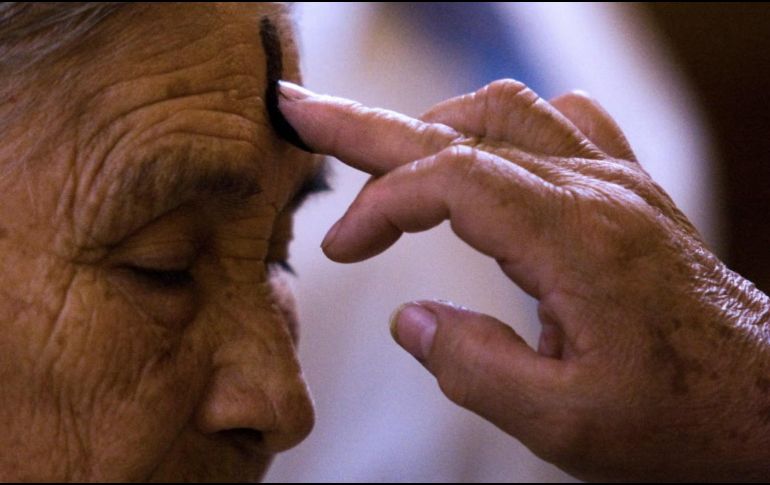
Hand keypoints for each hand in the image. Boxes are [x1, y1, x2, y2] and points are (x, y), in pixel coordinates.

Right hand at [278, 79, 769, 480]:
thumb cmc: (680, 418)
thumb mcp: (563, 422)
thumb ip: (471, 367)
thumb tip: (407, 320)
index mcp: (574, 238)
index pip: (448, 180)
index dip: (379, 203)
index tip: (341, 247)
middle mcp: (593, 191)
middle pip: (461, 128)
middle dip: (369, 124)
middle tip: (302, 108)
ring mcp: (616, 183)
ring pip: (508, 110)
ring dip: (435, 125)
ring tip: (386, 154)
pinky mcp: (629, 193)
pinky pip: (563, 122)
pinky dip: (503, 128)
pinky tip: (483, 154)